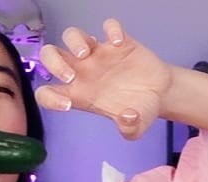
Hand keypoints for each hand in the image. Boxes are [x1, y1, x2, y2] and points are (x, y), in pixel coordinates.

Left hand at [36, 18, 172, 139]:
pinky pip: (107, 26)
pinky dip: (111, 29)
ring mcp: (99, 54)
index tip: (66, 105)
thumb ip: (130, 128)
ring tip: (89, 53)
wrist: (160, 94)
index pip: (47, 94)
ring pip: (72, 36)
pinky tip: (119, 43)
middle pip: (50, 56)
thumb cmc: (140, 110)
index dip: (48, 99)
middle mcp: (83, 72)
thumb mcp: (135, 128)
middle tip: (72, 74)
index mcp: (79, 95)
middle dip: (54, 63)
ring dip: (75, 41)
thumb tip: (127, 118)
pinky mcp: (117, 42)